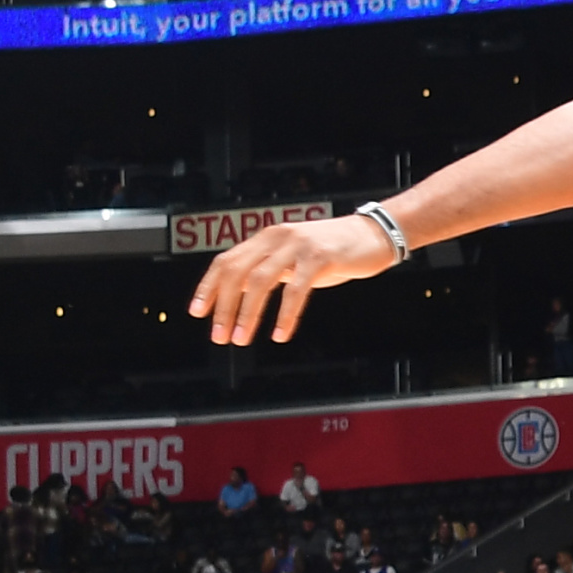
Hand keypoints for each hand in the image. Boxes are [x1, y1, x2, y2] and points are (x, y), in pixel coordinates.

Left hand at [188, 216, 400, 345]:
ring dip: (247, 314)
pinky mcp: (321, 257)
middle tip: (220, 336)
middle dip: (223, 307)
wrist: (374, 234)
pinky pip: (296, 290)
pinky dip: (285, 315)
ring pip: (260, 281)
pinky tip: (280, 333)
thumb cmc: (334, 250)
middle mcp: (277, 238)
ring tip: (241, 338)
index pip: (226, 261)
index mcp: (267, 238)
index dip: (208, 287)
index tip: (198, 312)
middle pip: (236, 272)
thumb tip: (239, 295)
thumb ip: (268, 271)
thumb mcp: (293, 258)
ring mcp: (298, 246)